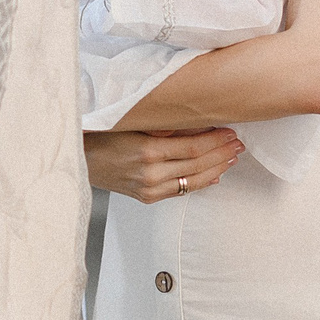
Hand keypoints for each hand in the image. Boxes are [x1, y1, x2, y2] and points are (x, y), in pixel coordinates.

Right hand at [83, 128, 241, 203]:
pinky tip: (214, 176)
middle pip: (198, 165)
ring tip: (232, 158)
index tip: (231, 131)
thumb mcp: (133, 124)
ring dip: (217, 169)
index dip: (216, 140)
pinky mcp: (148, 198)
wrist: (81, 160)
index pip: (193, 147)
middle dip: (222, 153)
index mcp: (148, 152)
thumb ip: (164, 125)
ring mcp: (150, 189)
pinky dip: (200, 183)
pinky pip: (181, 191)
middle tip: (238, 144)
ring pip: (193, 181)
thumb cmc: (104, 136)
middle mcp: (151, 174)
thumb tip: (196, 121)